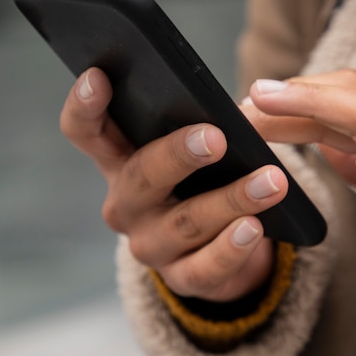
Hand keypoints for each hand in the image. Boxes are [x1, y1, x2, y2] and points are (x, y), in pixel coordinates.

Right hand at [60, 68, 286, 301]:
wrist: (217, 247)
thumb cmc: (200, 181)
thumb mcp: (188, 151)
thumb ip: (195, 126)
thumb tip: (232, 108)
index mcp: (120, 161)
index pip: (86, 131)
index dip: (85, 105)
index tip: (99, 76)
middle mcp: (126, 204)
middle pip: (140, 176)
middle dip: (178, 155)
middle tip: (216, 137)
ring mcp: (150, 245)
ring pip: (185, 222)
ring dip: (231, 199)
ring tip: (270, 181)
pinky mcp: (181, 279)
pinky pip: (205, 267)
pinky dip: (232, 247)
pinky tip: (254, 228)